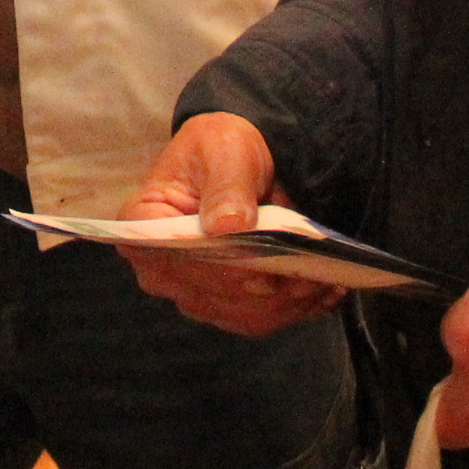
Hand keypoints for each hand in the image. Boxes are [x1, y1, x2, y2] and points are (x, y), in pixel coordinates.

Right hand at [117, 113, 344, 337]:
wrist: (236, 161)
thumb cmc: (221, 148)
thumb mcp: (224, 149)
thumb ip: (226, 185)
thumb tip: (226, 225)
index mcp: (141, 227)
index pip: (177, 257)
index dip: (222, 265)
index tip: (266, 267)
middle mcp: (158, 269)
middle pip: (214, 291)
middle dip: (266, 286)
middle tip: (314, 271)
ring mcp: (191, 293)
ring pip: (242, 313)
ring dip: (288, 302)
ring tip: (327, 280)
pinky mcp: (222, 307)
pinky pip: (260, 320)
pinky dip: (295, 309)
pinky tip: (324, 291)